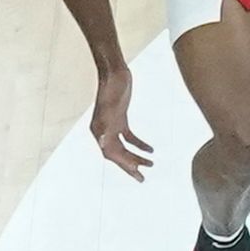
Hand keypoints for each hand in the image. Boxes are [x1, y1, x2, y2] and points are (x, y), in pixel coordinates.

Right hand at [86, 63, 152, 179]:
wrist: (115, 72)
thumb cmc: (112, 88)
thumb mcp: (110, 107)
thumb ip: (105, 125)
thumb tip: (101, 143)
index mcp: (99, 131)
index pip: (111, 154)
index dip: (124, 165)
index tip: (137, 174)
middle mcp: (103, 130)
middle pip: (117, 154)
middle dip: (130, 166)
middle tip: (143, 178)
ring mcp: (112, 124)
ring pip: (124, 147)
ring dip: (136, 157)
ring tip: (150, 165)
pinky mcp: (120, 118)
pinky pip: (129, 136)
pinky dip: (139, 144)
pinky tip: (150, 149)